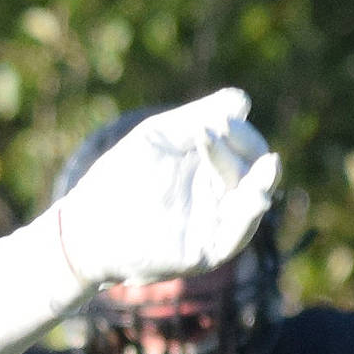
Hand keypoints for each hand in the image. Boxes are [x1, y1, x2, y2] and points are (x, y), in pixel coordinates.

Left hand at [55, 90, 279, 289]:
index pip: (248, 147)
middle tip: (213, 135)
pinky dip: (247, 218)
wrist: (86, 225)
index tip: (216, 123)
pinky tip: (255, 197)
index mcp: (213, 167)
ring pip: (252, 203)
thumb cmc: (121, 177)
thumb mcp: (159, 137)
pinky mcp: (203, 252)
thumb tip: (242, 101)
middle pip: (256, 172)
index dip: (241, 133)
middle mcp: (220, 195)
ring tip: (267, 164)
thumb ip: (198, 116)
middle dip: (247, 151)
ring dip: (260, 183)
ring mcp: (213, 225)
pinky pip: (235, 237)